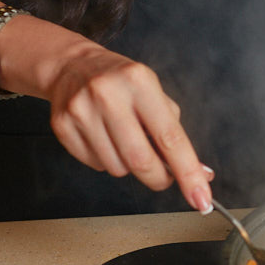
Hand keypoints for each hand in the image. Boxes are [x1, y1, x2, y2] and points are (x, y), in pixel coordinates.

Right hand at [38, 39, 214, 212]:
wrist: (73, 66)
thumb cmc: (122, 84)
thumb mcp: (154, 95)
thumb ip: (175, 134)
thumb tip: (200, 174)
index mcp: (140, 82)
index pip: (170, 137)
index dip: (188, 172)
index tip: (201, 198)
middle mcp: (108, 94)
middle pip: (141, 160)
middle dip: (159, 179)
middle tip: (164, 177)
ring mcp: (81, 110)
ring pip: (117, 168)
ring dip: (128, 166)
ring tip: (123, 140)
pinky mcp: (62, 125)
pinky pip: (95, 165)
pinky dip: (106, 160)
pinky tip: (103, 137)